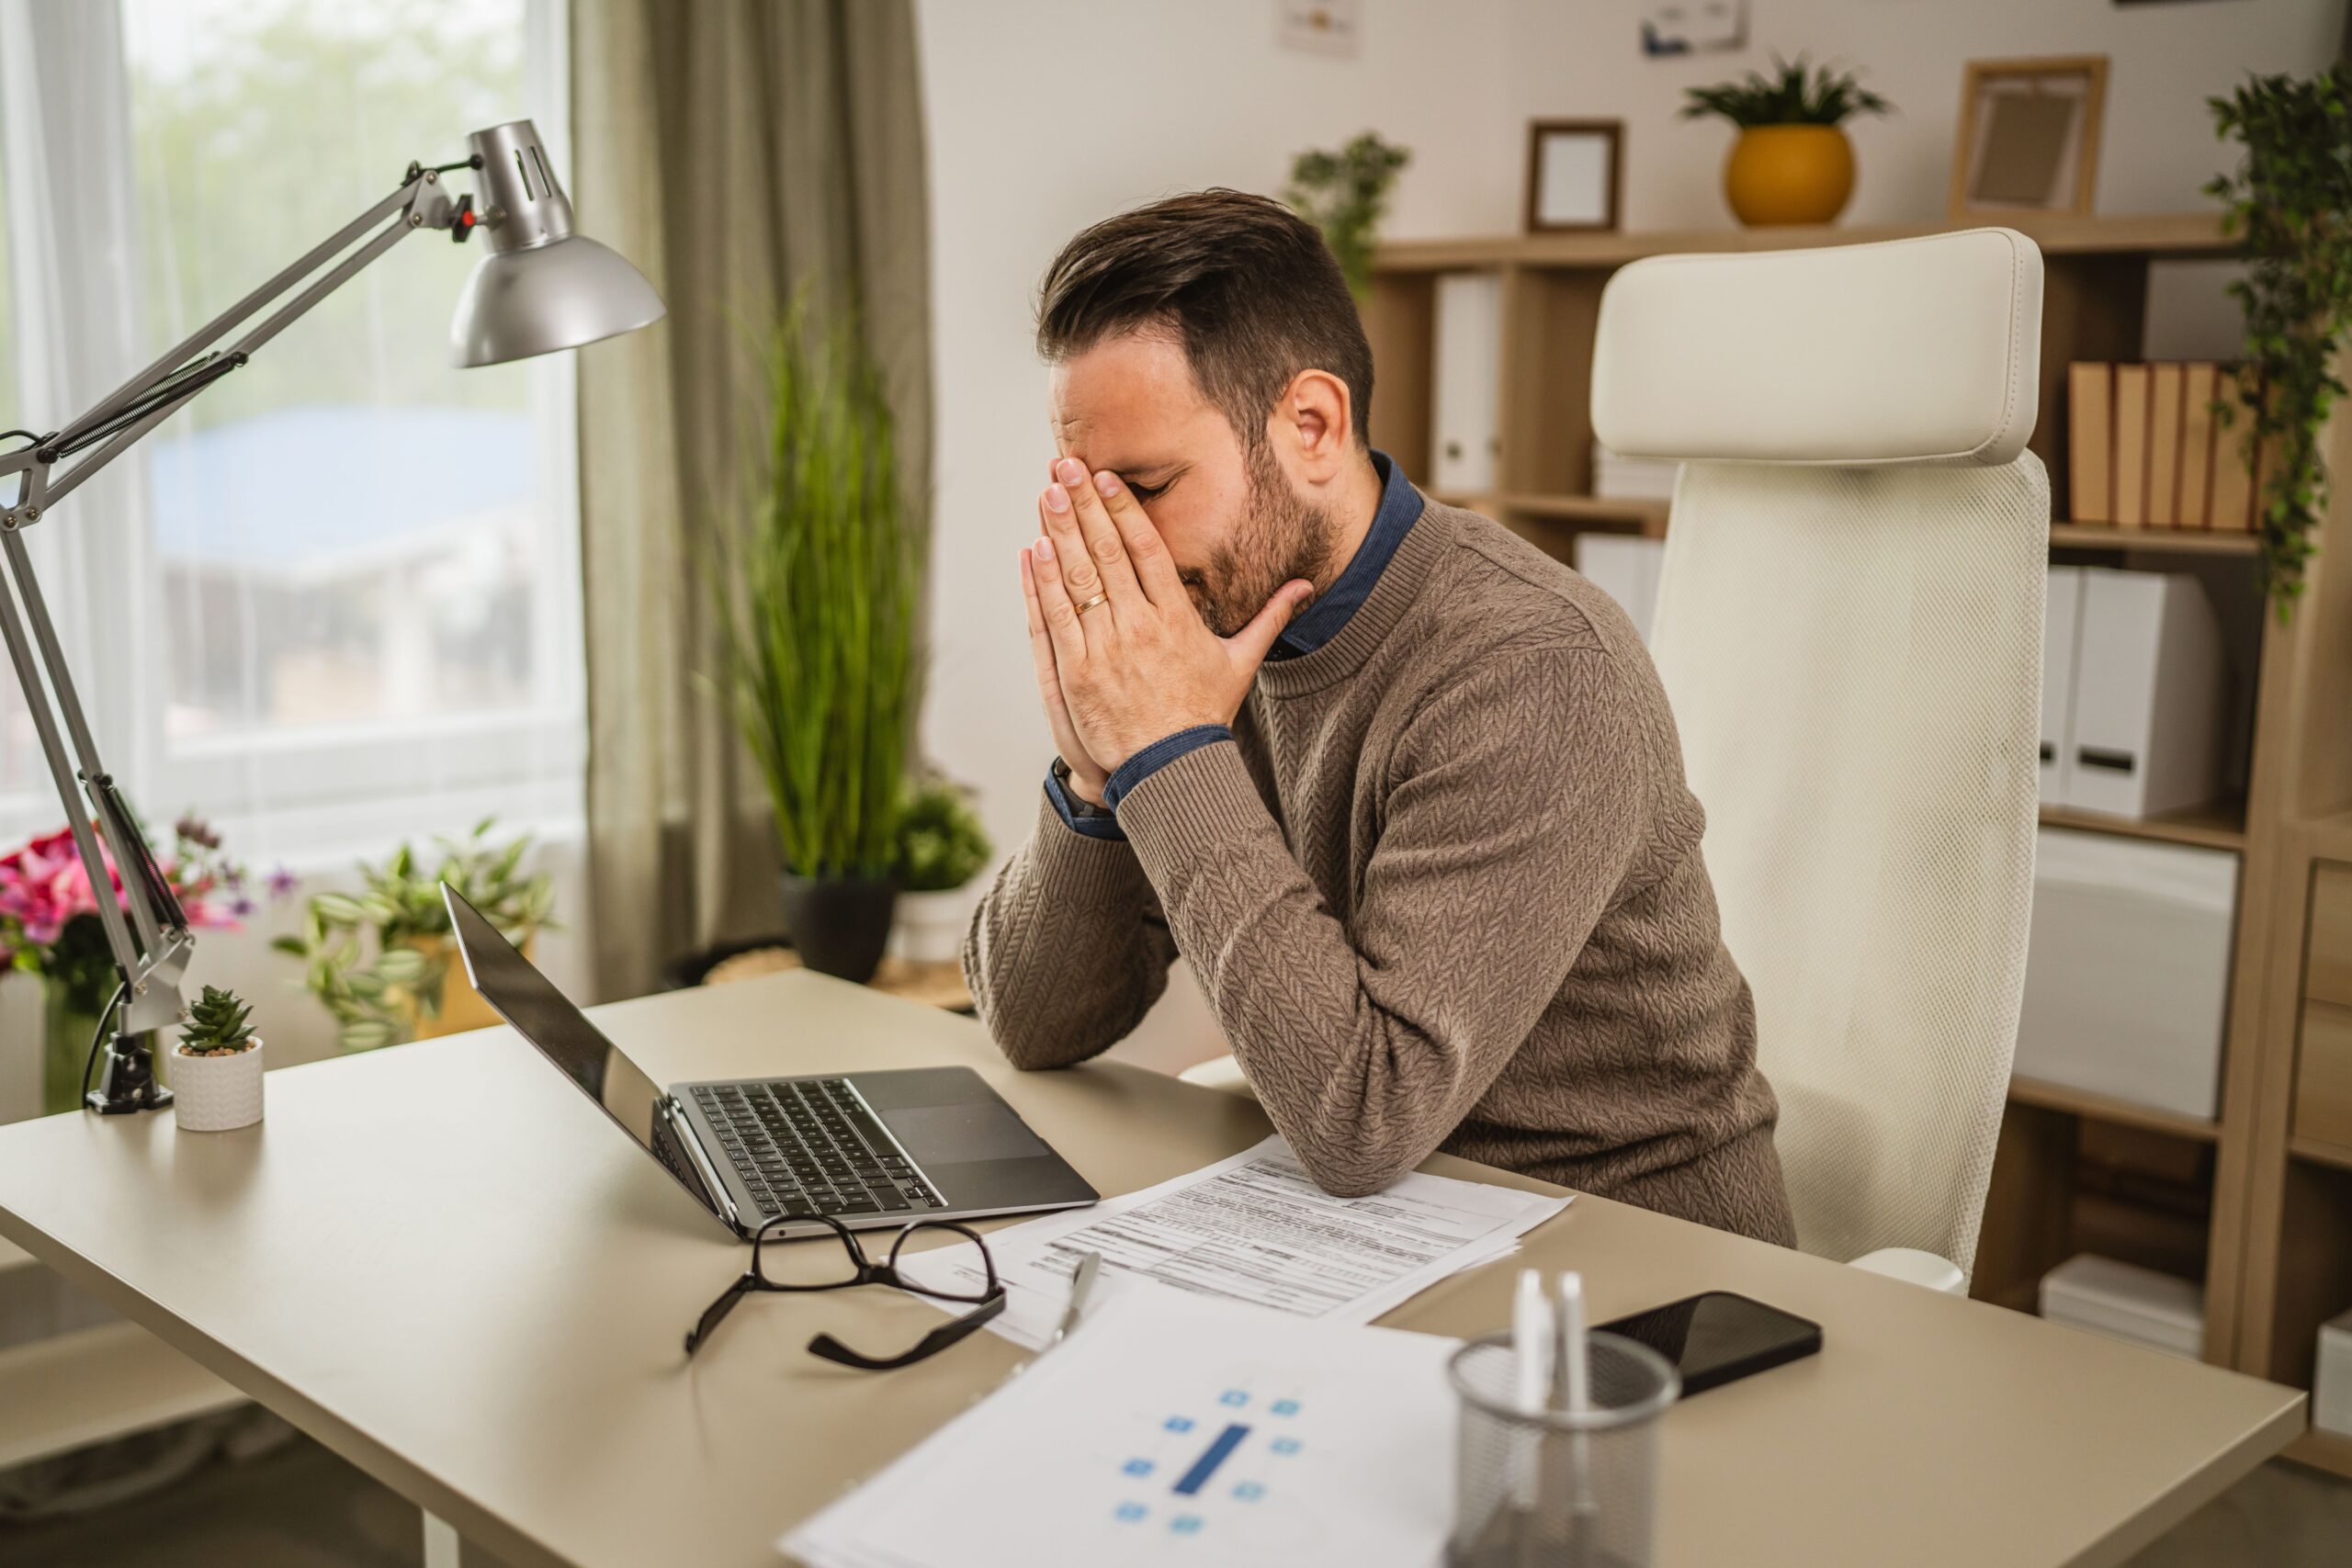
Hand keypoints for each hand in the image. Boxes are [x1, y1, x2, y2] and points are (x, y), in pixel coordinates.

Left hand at [1022, 455, 1311, 775]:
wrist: (1172, 771)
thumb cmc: (1203, 717)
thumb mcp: (1241, 664)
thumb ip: (1269, 618)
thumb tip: (1306, 587)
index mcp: (1177, 618)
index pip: (1147, 549)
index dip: (1125, 509)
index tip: (1106, 478)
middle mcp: (1141, 627)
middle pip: (1108, 553)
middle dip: (1085, 505)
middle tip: (1065, 465)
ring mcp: (1106, 649)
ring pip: (1078, 579)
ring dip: (1059, 532)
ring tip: (1048, 493)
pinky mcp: (1078, 674)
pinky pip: (1056, 618)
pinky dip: (1043, 583)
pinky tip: (1033, 548)